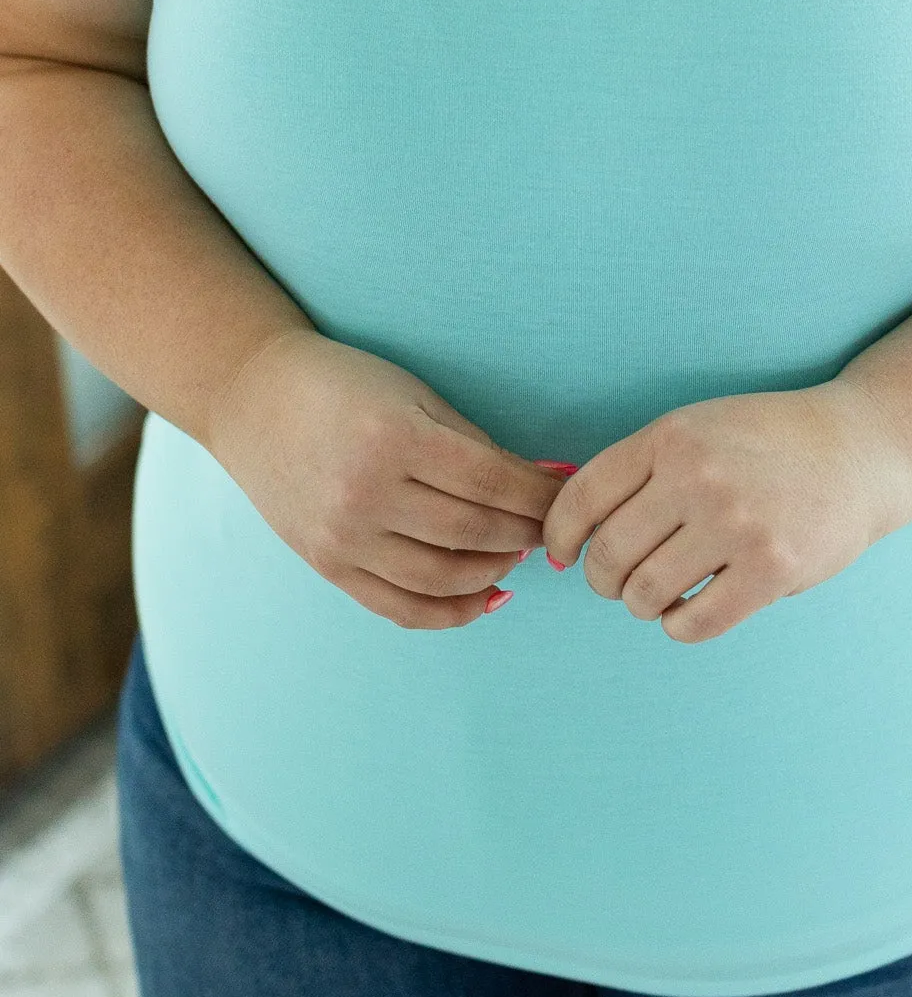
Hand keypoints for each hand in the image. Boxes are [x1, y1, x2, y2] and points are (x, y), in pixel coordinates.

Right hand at [206, 329, 565, 629]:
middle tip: (556, 528)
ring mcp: (343, 536)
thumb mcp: (414, 395)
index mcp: (394, 438)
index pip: (493, 482)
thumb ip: (477, 445)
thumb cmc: (344, 385)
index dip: (542, 496)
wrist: (254, 398)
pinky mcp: (327, 564)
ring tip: (518, 553)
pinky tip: (488, 595)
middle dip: (528, 532)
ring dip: (495, 569)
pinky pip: (400, 607)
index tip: (572, 498)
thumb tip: (548, 481)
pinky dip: (452, 611)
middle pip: (474, 531)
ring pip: (443, 576)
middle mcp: (366, 492)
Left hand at [540, 382, 911, 642]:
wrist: (860, 448)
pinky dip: (678, 625)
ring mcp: (736, 524)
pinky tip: (687, 611)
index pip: (582, 498)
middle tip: (615, 583)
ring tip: (658, 593)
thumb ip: (642, 468)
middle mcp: (698, 476)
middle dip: (601, 579)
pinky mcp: (772, 569)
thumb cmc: (769, 443)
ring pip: (645, 593)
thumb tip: (571, 533)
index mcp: (671, 437)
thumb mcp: (699, 428)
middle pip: (608, 553)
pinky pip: (694, 622)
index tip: (561, 555)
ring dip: (640, 604)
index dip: (558, 536)